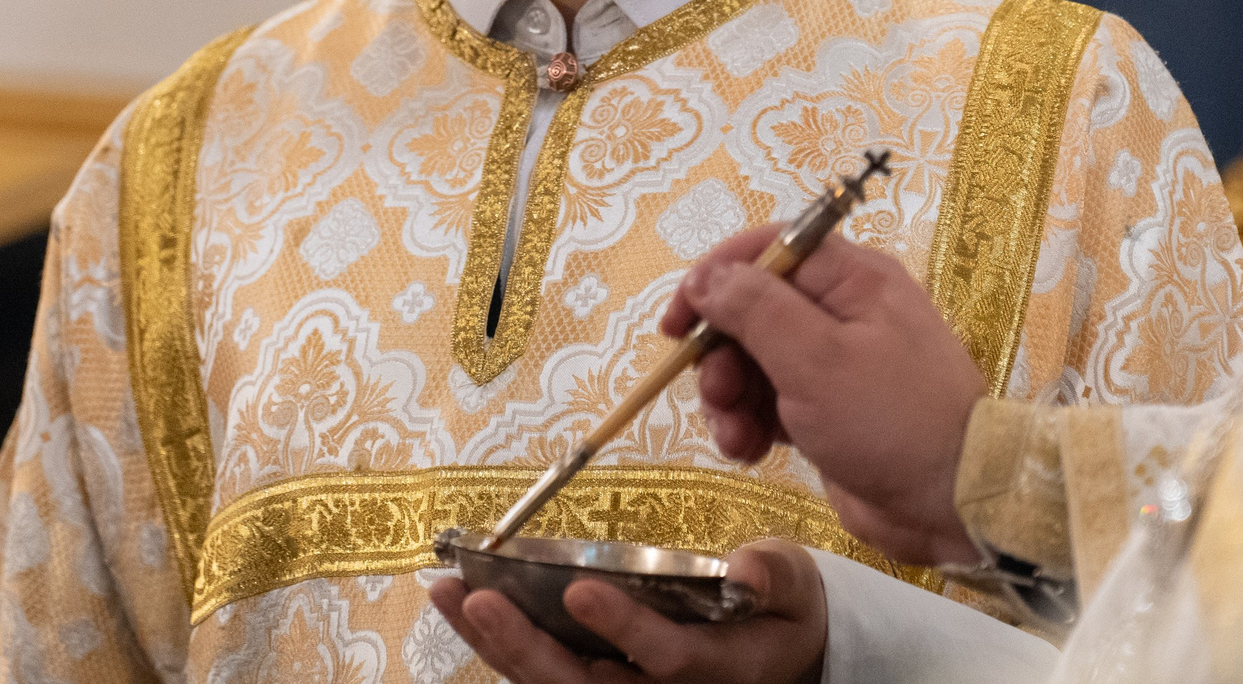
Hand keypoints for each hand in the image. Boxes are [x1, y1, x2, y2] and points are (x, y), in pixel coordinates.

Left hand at [431, 538, 825, 683]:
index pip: (667, 659)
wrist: (778, 659)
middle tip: (478, 597)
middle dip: (527, 647)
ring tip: (448, 592)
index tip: (581, 589)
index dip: (624, 629)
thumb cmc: (781, 614)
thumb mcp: (794, 590)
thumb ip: (773, 579)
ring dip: (496, 644)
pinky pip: (544, 675)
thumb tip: (747, 569)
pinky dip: (497, 643)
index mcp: (719, 671)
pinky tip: (460, 604)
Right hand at [663, 230, 982, 566]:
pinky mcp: (829, 411)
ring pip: (755, 361)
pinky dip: (750, 423)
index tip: (677, 323)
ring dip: (730, 397)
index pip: (768, 250)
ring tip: (734, 436)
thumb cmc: (891, 418)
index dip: (715, 278)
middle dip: (722, 353)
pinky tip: (748, 451)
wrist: (954, 503)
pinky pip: (771, 402)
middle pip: (753, 310)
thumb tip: (706, 276)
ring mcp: (836, 363)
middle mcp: (843, 311)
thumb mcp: (816, 358)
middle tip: (717, 394)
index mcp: (852, 278)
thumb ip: (755, 309)